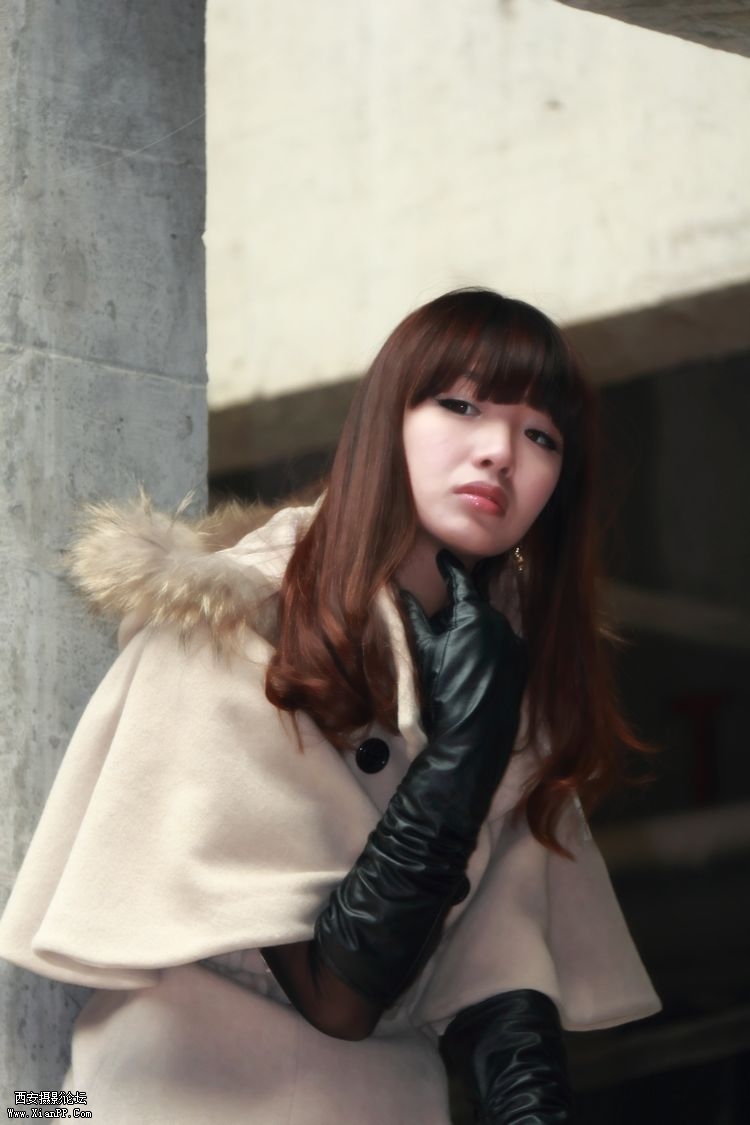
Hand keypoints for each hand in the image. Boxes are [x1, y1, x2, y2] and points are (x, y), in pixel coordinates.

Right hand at [400, 550, 526, 750]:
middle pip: (475, 605)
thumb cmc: (442, 688)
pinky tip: (471, 665)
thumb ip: (415, 617)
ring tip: (454, 650)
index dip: (450, 567)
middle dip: (457, 609)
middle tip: (438, 623)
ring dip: (472, 628)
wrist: (472, 734)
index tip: (443, 556)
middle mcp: (500, 622)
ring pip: (489, 625)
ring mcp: (514, 642)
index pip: (461, 581)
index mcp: (474, 614)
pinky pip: (502, 644)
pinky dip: (487, 646)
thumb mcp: (424, 650)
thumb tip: (400, 592)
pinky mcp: (522, 662)